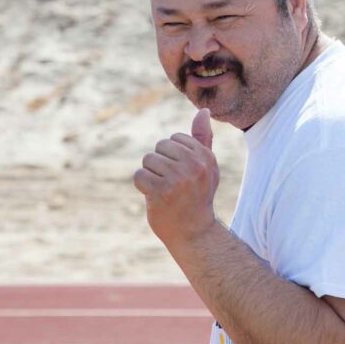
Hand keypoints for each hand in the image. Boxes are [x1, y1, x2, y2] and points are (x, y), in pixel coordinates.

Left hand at [133, 109, 219, 247]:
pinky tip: (155, 198)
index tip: (183, 175)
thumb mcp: (206, 166)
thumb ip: (202, 139)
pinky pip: (139, 175)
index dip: (172, 156)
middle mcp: (194, 165)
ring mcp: (178, 178)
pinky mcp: (161, 191)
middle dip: (160, 164)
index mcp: (205, 156)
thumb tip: (203, 111)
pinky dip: (142, 186)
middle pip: (159, 147)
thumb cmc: (198, 197)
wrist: (194, 233)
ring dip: (151, 176)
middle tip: (172, 184)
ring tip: (164, 191)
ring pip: (148, 160)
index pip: (174, 139)